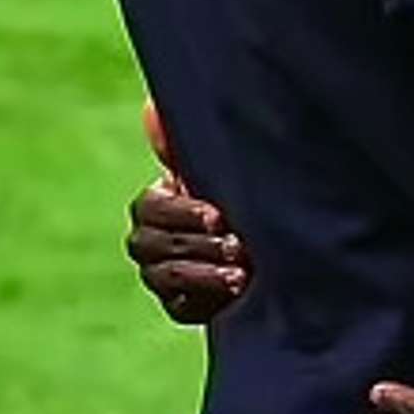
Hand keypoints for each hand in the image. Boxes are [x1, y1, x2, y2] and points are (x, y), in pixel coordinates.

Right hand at [126, 101, 249, 324]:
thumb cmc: (237, 192)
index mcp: (155, 202)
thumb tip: (152, 109)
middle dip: (199, 244)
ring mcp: (159, 274)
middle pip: (155, 244)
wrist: (265, 241)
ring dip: (205, 273)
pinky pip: (180, 305)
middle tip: (239, 244)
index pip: (151, 208)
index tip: (218, 216)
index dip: (183, 213)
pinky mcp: (178, 303)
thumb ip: (187, 144)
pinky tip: (237, 294)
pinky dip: (207, 298)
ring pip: (166, 276)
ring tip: (242, 272)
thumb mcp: (218, 167)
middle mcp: (148, 239)